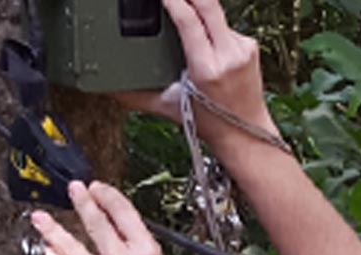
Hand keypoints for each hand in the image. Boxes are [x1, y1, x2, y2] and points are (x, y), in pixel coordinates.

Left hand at [32, 181, 188, 254]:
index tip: (96, 188)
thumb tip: (112, 227)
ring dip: (52, 228)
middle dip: (81, 201)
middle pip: (96, 222)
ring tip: (39, 217)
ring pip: (69, 245)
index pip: (123, 212)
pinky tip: (48, 252)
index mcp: (147, 253)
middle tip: (72, 190)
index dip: (107, 196)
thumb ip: (135, 250)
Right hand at [115, 0, 278, 154]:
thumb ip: (136, 96)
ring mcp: (242, 49)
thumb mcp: (168, 107)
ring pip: (216, 12)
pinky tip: (204, 36)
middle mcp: (228, 55)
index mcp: (206, 68)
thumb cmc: (210, 123)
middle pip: (208, 3)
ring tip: (183, 13)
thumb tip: (110, 90)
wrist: (245, 135)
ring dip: (198, 7)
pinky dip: (210, 24)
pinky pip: (225, 24)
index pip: (189, 20)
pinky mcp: (250, 46)